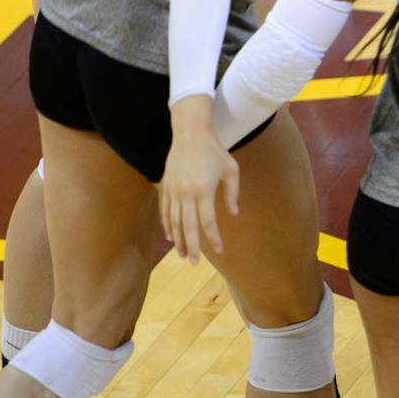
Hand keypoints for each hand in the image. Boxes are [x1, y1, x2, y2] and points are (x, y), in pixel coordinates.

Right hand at [160, 108, 239, 264]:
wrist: (190, 134)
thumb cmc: (215, 151)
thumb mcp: (231, 169)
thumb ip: (232, 193)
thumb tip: (233, 214)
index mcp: (204, 190)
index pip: (208, 221)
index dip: (214, 238)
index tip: (220, 249)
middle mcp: (186, 193)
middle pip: (188, 226)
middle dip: (192, 246)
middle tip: (193, 263)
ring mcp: (174, 191)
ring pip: (174, 222)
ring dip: (178, 240)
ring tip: (182, 255)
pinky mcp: (165, 187)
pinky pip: (165, 211)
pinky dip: (167, 225)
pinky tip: (170, 236)